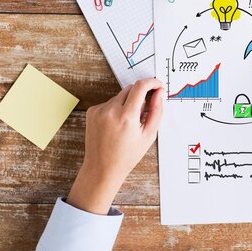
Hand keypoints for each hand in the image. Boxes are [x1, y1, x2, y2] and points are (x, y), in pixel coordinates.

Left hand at [67, 78, 164, 214]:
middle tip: (142, 114)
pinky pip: (109, 102)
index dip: (152, 82)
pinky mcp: (92, 111)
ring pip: (120, 96)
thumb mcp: (148, 135)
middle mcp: (111, 110)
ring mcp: (99, 110)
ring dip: (127, 104)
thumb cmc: (126, 156)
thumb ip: (156, 111)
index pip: (140, 86)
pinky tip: (115, 126)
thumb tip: (159, 93)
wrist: (101, 168)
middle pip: (130, 89)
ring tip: (126, 125)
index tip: (157, 85)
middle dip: (140, 96)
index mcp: (126, 117)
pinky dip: (116, 109)